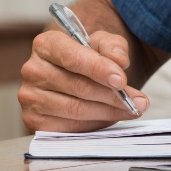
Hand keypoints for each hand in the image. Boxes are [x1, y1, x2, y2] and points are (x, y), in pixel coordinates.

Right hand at [18, 29, 149, 131]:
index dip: (99, 69)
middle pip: (78, 87)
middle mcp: (33, 71)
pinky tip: (111, 117)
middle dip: (113, 96)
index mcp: (46, 45)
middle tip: (139, 102)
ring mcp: (31, 98)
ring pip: (76, 109)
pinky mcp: (34, 121)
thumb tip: (119, 61)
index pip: (72, 58)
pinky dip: (95, 124)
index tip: (121, 80)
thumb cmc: (90, 55)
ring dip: (109, 112)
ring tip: (132, 109)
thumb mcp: (104, 42)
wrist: (77, 72)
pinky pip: (69, 128)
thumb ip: (113, 46)